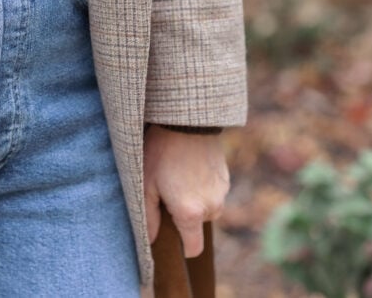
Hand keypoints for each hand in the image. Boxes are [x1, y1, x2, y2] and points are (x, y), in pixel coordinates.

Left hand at [143, 125, 229, 257]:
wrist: (186, 122)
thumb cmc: (160, 153)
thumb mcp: (146, 185)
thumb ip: (148, 218)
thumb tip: (151, 241)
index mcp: (191, 214)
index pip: (193, 249)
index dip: (181, 247)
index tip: (169, 235)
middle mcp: (212, 208)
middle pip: (197, 226)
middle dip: (183, 217)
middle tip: (166, 193)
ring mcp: (221, 193)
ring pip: (205, 209)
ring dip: (193, 201)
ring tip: (176, 177)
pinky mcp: (225, 179)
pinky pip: (212, 193)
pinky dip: (201, 187)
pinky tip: (187, 168)